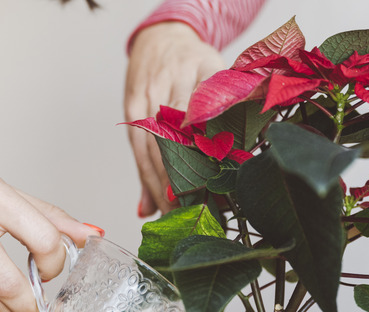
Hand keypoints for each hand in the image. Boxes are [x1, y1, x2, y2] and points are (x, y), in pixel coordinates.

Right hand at [124, 22, 224, 216]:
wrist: (163, 37)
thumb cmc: (197, 62)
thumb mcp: (221, 76)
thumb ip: (228, 111)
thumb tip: (237, 155)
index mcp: (198, 75)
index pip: (198, 122)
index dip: (199, 158)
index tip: (208, 189)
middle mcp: (168, 86)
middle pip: (169, 142)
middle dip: (177, 182)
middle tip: (190, 214)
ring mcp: (145, 98)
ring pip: (150, 151)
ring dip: (159, 188)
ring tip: (172, 217)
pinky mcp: (131, 110)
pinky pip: (137, 151)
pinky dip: (145, 180)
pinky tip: (151, 205)